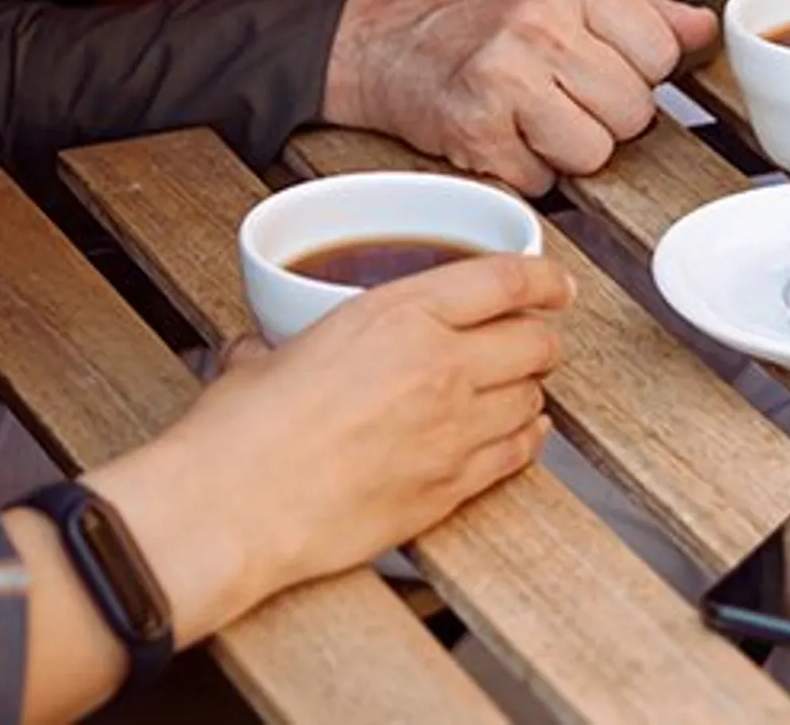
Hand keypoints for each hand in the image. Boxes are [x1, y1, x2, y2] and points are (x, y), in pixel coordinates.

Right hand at [84, 253, 568, 635]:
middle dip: (541, 339)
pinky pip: (517, 457)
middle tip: (531, 340)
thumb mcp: (262, 354)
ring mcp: (453, 432)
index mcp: (397, 314)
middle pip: (536, 342)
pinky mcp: (450, 490)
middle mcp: (440, 366)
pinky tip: (513, 437)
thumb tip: (261, 348)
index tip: (555, 283)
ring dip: (528, 392)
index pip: (506, 280)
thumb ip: (281, 340)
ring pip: (533, 400)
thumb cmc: (239, 432)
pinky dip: (523, 442)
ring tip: (512, 391)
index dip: (544, 278)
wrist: (234, 510)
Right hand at [324, 0, 712, 191]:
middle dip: (604, 117)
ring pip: (596, 153)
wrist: (371, 42)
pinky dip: (523, 173)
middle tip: (559, 96)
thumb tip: (704, 29)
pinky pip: (542, 182)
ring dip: (568, 151)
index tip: (598, 67)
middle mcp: (537, 19)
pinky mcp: (475, 130)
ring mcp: (504, 76)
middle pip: (634, 110)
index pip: (661, 51)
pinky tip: (498, 136)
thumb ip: (634, 7)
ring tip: (531, 118)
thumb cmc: (467, 14)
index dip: (636, 72)